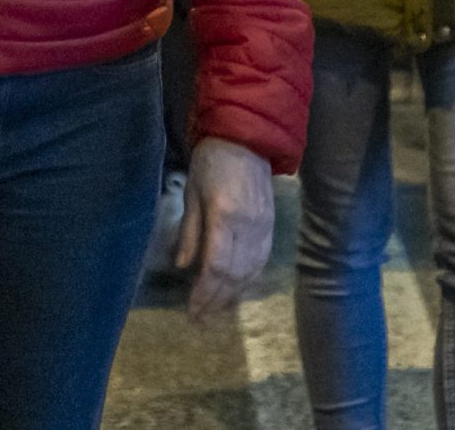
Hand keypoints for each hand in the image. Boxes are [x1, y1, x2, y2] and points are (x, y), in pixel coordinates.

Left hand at [176, 137, 274, 320]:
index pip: (216, 266)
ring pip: (251, 271)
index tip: (193, 311)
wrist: (247, 137)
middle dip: (217, 300)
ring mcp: (264, 227)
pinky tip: (237, 289)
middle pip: (235, 274)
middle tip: (201, 318)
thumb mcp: (192, 192)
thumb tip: (184, 265)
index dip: (205, 293)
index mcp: (225, 216)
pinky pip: (261, 260)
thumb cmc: (211, 161)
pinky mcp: (271, 225)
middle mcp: (249, 226)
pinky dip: (249, 279)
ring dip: (234, 294)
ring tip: (216, 310)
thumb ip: (190, 230)